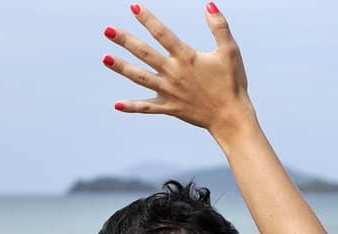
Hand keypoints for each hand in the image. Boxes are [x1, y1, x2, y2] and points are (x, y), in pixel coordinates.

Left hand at [102, 4, 250, 133]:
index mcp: (186, 58)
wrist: (231, 118)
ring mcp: (169, 92)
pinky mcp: (170, 108)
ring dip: (122, 68)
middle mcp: (173, 73)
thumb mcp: (230, 52)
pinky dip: (132, 106)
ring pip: (140, 78)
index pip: (162, 34)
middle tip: (107, 30)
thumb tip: (209, 5)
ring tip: (105, 58)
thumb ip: (219, 27)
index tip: (134, 7)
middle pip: (144, 53)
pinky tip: (117, 104)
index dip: (148, 19)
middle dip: (125, 41)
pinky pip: (148, 108)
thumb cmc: (232, 84)